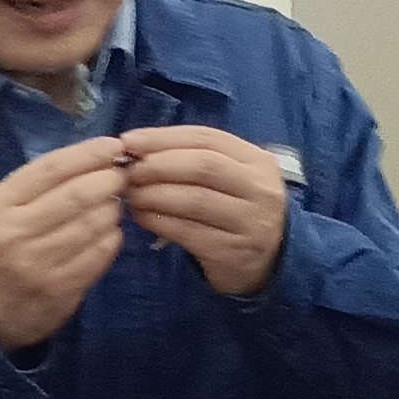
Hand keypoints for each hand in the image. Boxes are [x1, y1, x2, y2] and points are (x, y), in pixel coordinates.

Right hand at [0, 138, 130, 350]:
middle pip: (77, 195)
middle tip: (121, 176)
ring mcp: (39, 265)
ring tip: (114, 205)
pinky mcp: (60, 291)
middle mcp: (15, 234)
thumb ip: (30, 189)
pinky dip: (112, 238)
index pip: (50, 169)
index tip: (112, 146)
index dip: (87, 154)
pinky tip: (109, 233)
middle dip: (109, 180)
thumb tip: (86, 162)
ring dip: (113, 209)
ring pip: (93, 225)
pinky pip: (99, 255)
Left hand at [120, 126, 288, 298]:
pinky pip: (190, 232)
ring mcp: (250, 222)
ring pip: (196, 200)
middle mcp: (259, 189)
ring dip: (155, 195)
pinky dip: (160, 222)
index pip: (207, 139)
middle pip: (204, 166)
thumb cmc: (237, 209)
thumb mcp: (230, 177)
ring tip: (132, 195)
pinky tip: (142, 217)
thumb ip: (194, 159)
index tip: (129, 141)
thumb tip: (137, 149)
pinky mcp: (233, 252)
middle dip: (159, 165)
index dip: (165, 137)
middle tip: (129, 172)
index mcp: (257, 161)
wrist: (270, 261)